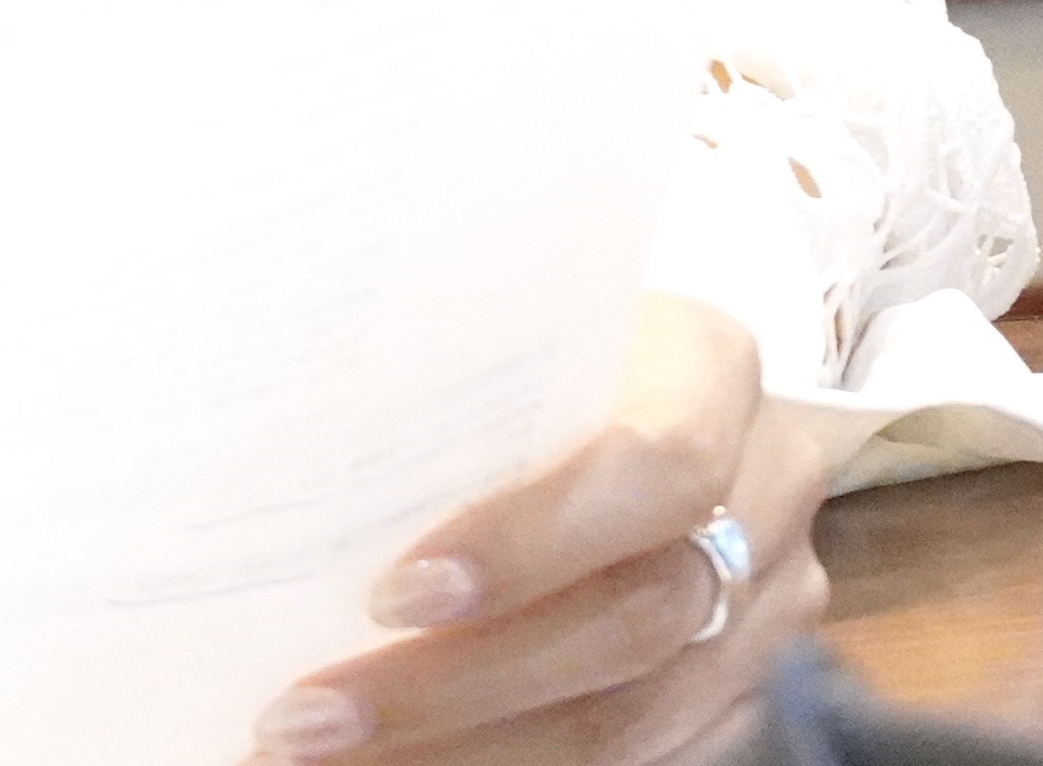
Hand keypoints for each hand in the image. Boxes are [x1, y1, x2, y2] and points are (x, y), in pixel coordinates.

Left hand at [250, 295, 828, 765]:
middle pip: (640, 617)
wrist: (619, 366)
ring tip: (330, 758)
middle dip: (459, 682)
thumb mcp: (491, 321)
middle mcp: (767, 483)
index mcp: (708, 365)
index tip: (391, 595)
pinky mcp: (743, 679)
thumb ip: (430, 382)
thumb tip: (272, 469)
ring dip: (471, 751)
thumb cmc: (519, 334)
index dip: (529, 542)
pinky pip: (641, 755)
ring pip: (637, 716)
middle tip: (310, 715)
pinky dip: (512, 764)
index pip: (652, 465)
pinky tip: (406, 765)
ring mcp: (770, 596)